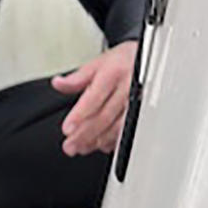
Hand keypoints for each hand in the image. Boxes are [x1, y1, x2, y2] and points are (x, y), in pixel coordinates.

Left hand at [51, 41, 137, 156]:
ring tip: (82, 147)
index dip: (80, 115)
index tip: (67, 129)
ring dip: (98, 140)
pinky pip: (128, 130)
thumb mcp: (99, 63)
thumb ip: (77, 78)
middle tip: (70, 145)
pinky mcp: (144, 112)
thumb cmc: (124, 62)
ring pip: (117, 126)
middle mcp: (127, 87)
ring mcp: (137, 101)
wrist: (150, 60)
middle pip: (104, 116)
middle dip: (85, 134)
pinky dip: (113, 140)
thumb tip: (58, 84)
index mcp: (113, 73)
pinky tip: (101, 145)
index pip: (94, 97)